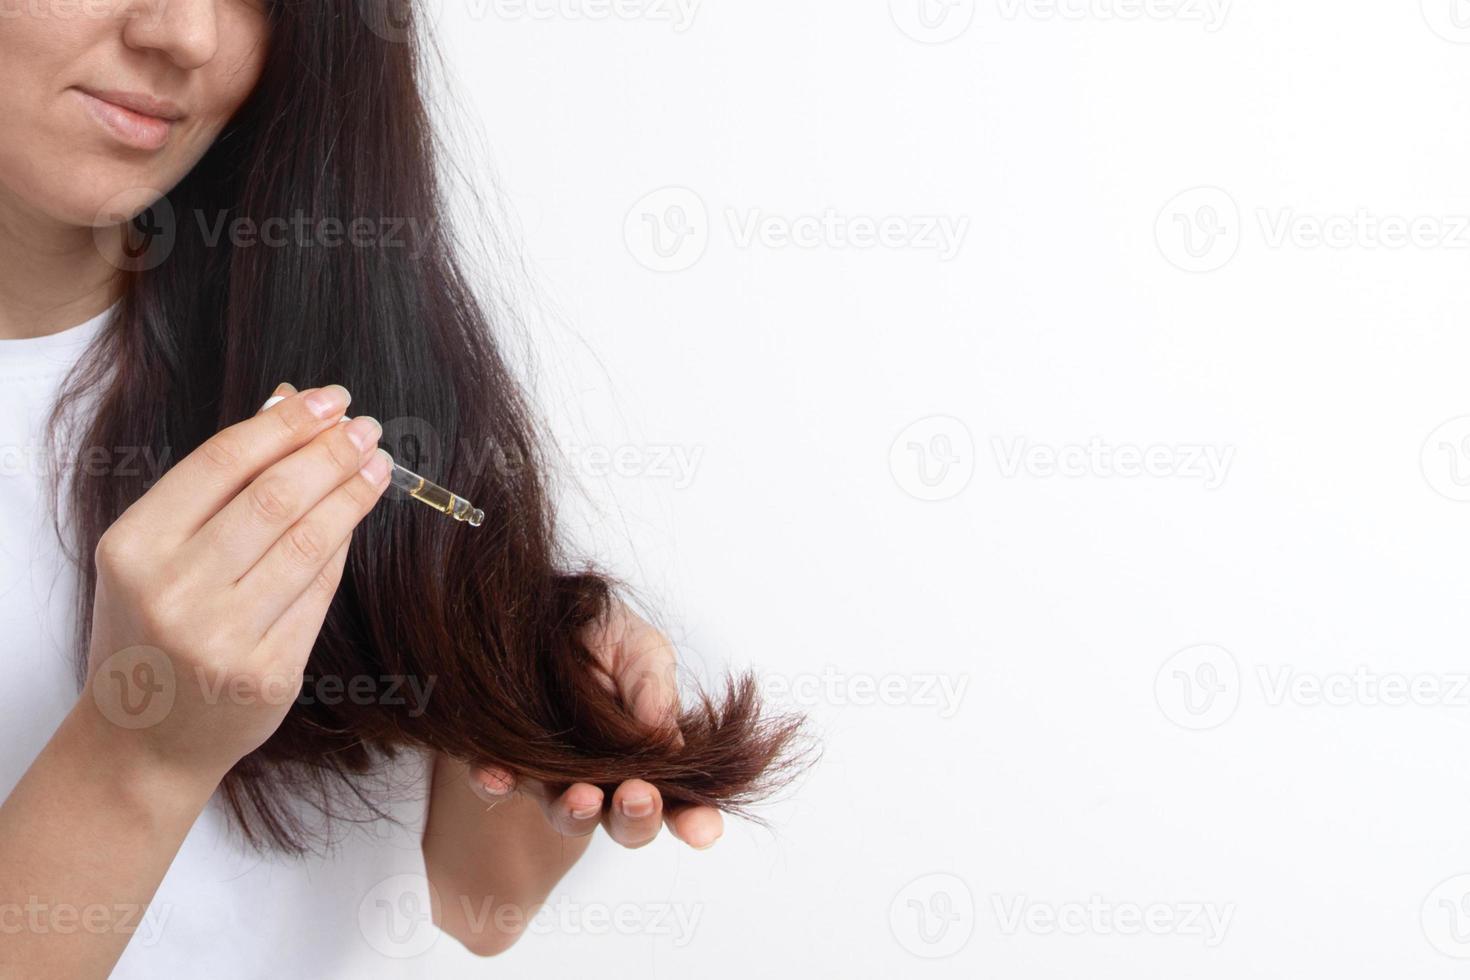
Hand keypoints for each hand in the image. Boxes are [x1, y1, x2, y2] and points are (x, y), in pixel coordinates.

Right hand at [84, 382, 390, 784]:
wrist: (142, 741)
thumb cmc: (149, 630)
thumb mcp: (154, 554)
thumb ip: (214, 487)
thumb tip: (285, 403)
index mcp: (134, 549)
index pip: (222, 463)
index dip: (284, 423)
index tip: (327, 399)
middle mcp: (175, 593)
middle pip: (275, 498)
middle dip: (330, 453)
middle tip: (366, 426)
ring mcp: (224, 638)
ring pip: (310, 543)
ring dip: (353, 494)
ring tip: (377, 463)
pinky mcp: (270, 674)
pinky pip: (321, 591)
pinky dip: (344, 545)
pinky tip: (357, 515)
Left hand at [466, 603, 723, 849]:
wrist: (542, 611)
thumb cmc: (604, 634)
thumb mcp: (641, 649)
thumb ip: (656, 692)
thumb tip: (664, 739)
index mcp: (652, 754)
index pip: (680, 801)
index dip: (694, 821)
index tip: (703, 832)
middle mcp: (606, 777)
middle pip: (627, 822)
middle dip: (637, 818)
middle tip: (638, 796)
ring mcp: (554, 775)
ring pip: (568, 815)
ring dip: (576, 812)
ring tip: (582, 795)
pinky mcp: (504, 761)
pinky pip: (496, 783)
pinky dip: (497, 783)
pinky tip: (497, 775)